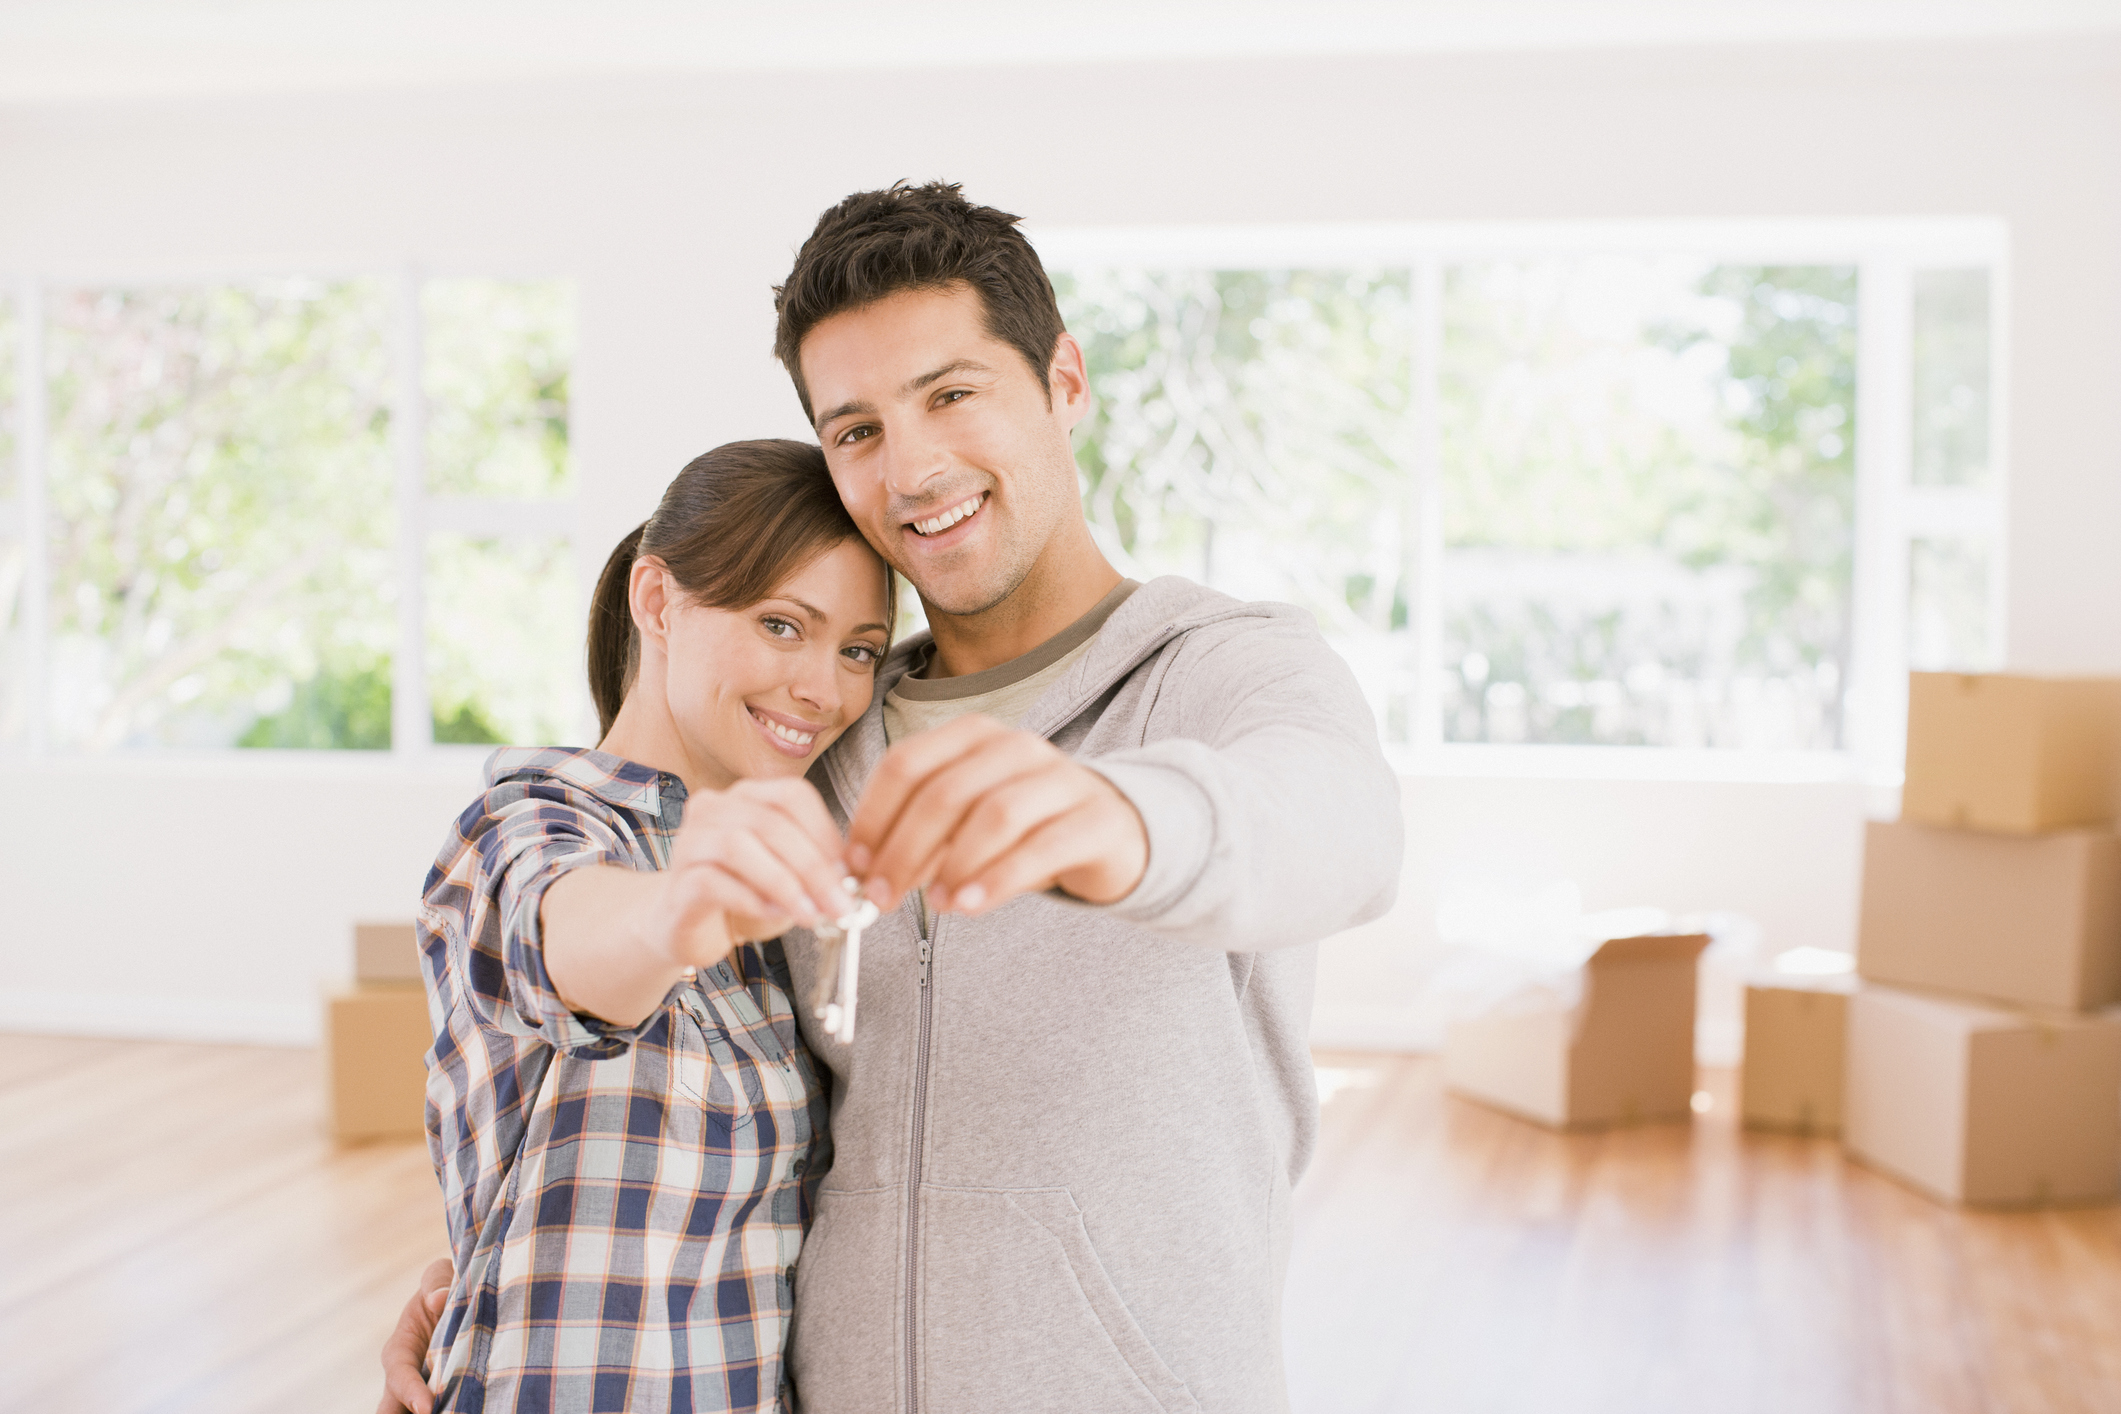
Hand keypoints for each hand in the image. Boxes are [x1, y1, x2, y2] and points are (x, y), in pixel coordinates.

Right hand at [376, 1256, 452, 1413]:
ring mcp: (427, 1390)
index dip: (410, 1393)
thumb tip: (438, 1299)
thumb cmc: (446, 1285)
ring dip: (439, 1413)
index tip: (426, 1408)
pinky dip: (457, 1408)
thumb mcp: (439, 1275)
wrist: (466, 1295)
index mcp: (400, 1349)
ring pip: (417, 1412)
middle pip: (395, 1410)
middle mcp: (408, 1376)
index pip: (399, 1375)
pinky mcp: (449, 1395)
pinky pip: (450, 1407)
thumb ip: (436, 1282)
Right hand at [651, 777, 857, 963]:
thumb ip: (817, 866)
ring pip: (738, 845)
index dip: (824, 832)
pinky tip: (774, 914)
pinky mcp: (678, 881)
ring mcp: (690, 842)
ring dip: (783, 883)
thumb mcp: (790, 873)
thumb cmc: (745, 893)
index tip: (850, 872)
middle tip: (839, 903)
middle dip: (812, 867)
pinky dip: (751, 899)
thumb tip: (852, 877)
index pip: (792, 795)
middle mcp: (714, 808)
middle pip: (770, 822)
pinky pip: (713, 881)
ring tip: (809, 913)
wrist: (688, 924)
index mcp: (748, 796)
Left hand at [845, 715, 1146, 915]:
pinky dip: (998, 879)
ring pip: (994, 814)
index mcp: (974, 735)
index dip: (874, 816)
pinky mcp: (1095, 819)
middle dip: (903, 850)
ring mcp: (1061, 778)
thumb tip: (863, 869)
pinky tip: (971, 906)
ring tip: (935, 905)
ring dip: (953, 865)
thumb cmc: (1024, 826)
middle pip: (945, 792)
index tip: (855, 864)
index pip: (907, 764)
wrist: (1113, 830)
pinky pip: (1041, 847)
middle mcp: (1016, 747)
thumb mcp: (965, 821)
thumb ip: (919, 835)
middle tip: (882, 896)